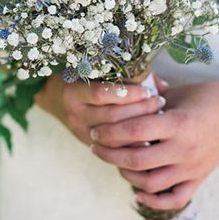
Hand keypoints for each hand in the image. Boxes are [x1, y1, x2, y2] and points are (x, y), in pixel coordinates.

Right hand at [34, 74, 167, 145]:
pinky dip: (131, 144)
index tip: (147, 91)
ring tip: (157, 118)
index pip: (101, 94)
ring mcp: (80, 131)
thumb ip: (126, 73)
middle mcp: (74, 113)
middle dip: (139, 110)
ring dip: (138, 127)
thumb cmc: (85, 77)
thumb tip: (161, 85)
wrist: (57, 97)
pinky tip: (148, 137)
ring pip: (113, 136)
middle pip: (111, 116)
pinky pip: (112, 149)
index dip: (127, 93)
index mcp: (74, 91)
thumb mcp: (98, 70)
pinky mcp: (87, 143)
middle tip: (159, 102)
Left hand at [90, 77, 218, 209]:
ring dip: (125, 174)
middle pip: (136, 159)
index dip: (110, 131)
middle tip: (94, 146)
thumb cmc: (208, 95)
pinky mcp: (199, 178)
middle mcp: (184, 149)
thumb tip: (119, 91)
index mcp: (178, 123)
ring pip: (150, 183)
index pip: (135, 130)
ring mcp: (192, 167)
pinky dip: (153, 200)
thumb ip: (148, 96)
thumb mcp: (178, 92)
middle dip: (109, 154)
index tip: (95, 129)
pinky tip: (138, 191)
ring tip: (114, 161)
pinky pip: (174, 199)